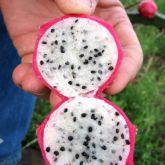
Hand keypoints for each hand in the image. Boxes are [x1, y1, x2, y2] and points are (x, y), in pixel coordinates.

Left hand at [0, 0, 142, 106]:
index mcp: (108, 26)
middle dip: (84, 93)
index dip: (125, 73)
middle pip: (93, 78)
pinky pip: (35, 76)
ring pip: (63, 83)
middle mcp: (85, 47)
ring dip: (52, 92)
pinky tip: (22, 77)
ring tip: (40, 88)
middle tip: (72, 100)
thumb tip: (80, 12)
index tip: (114, 87)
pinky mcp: (36, 57)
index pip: (126, 55)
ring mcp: (60, 55)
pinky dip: (28, 82)